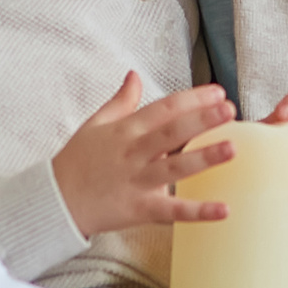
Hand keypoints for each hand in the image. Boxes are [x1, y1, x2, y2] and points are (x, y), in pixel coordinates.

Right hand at [53, 76, 239, 237]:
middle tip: (230, 109)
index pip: (164, 109)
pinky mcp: (139, 209)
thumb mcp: (95, 124)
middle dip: (202, 120)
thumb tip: (135, 75)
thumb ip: (120, 101)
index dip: (192, 99)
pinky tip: (224, 209)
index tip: (218, 92)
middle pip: (171, 133)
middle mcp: (133, 153)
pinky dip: (197, 212)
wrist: (54, 200)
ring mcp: (137, 182)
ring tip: (233, 148)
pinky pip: (172, 210)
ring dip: (204, 158)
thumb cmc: (76, 162)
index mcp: (125, 130)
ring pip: (175, 168)